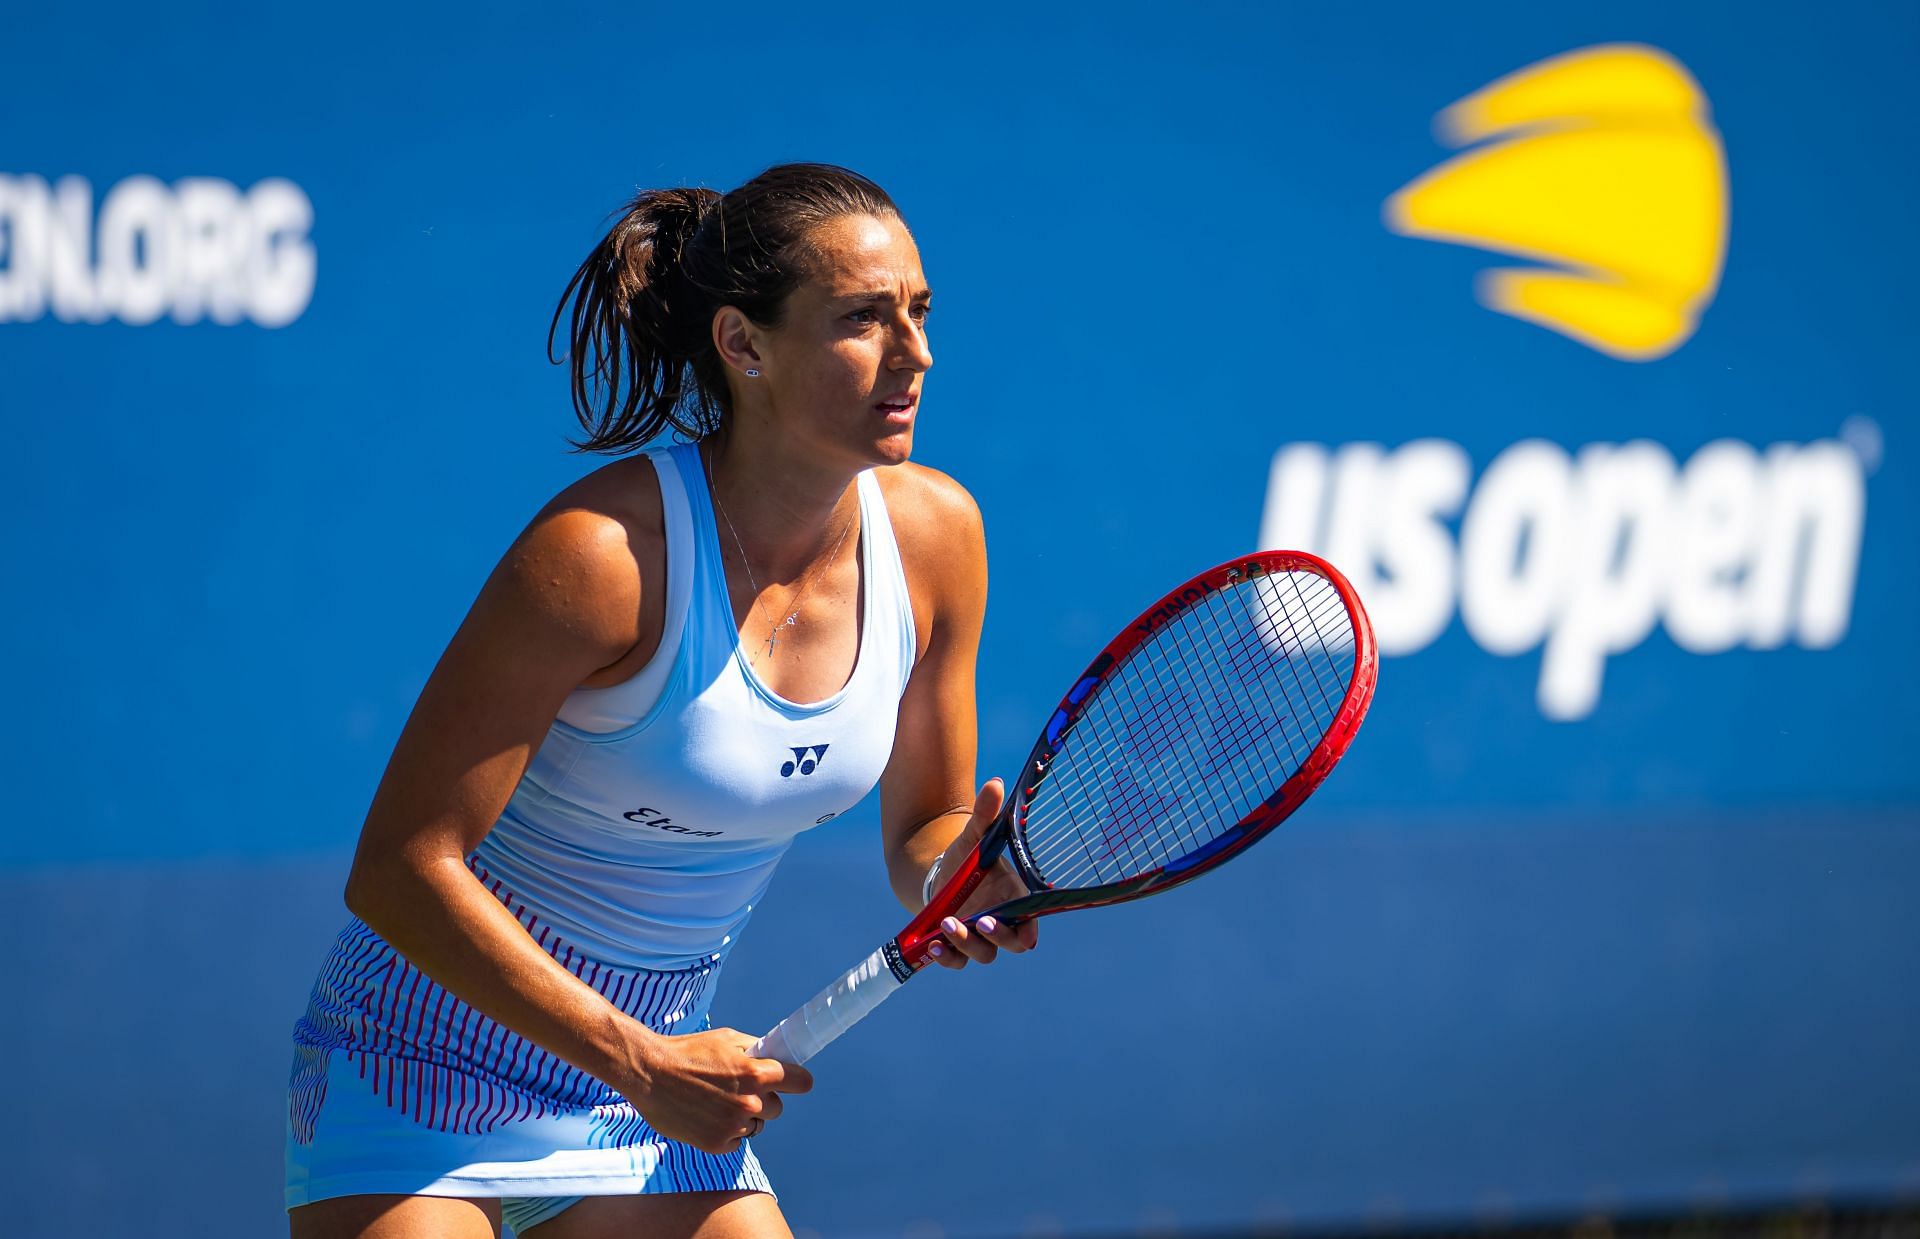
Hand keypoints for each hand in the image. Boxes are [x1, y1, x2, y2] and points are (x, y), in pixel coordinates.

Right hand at [621, 1025, 812, 1153]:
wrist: (649, 1074)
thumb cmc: (689, 1051)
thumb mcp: (728, 1039)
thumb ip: (757, 1051)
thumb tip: (779, 1059)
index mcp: (756, 1073)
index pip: (801, 1082)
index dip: (796, 1080)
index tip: (793, 1082)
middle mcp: (750, 1102)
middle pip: (777, 1108)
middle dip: (764, 1099)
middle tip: (739, 1089)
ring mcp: (734, 1125)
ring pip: (756, 1125)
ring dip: (744, 1117)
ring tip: (717, 1101)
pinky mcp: (718, 1144)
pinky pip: (737, 1140)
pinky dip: (726, 1132)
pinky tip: (707, 1115)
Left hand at [926, 777, 1040, 970]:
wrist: (939, 872)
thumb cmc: (967, 856)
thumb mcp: (973, 836)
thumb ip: (985, 815)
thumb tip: (995, 782)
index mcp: (1012, 900)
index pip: (1030, 924)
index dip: (1029, 932)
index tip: (1025, 934)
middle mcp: (998, 922)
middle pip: (1009, 943)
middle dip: (998, 937)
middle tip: (983, 922)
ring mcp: (977, 937)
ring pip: (982, 954)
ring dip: (967, 944)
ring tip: (948, 925)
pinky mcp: (955, 945)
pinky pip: (956, 960)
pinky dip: (947, 957)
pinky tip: (934, 946)